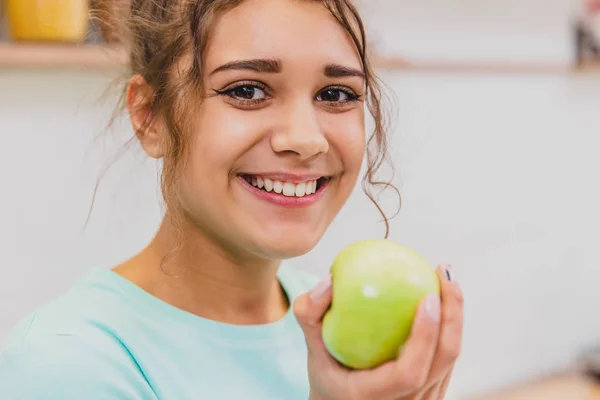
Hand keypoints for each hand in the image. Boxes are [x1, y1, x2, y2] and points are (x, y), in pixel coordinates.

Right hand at [293, 264, 462, 399]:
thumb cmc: (327, 375)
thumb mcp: (311, 348)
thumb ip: (310, 315)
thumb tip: (328, 281)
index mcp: (375, 396)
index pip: (410, 371)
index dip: (425, 336)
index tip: (428, 297)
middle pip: (443, 359)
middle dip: (452, 314)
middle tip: (443, 273)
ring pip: (451, 358)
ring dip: (455, 315)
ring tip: (446, 277)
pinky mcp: (434, 392)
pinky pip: (447, 356)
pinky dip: (449, 325)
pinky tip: (441, 296)